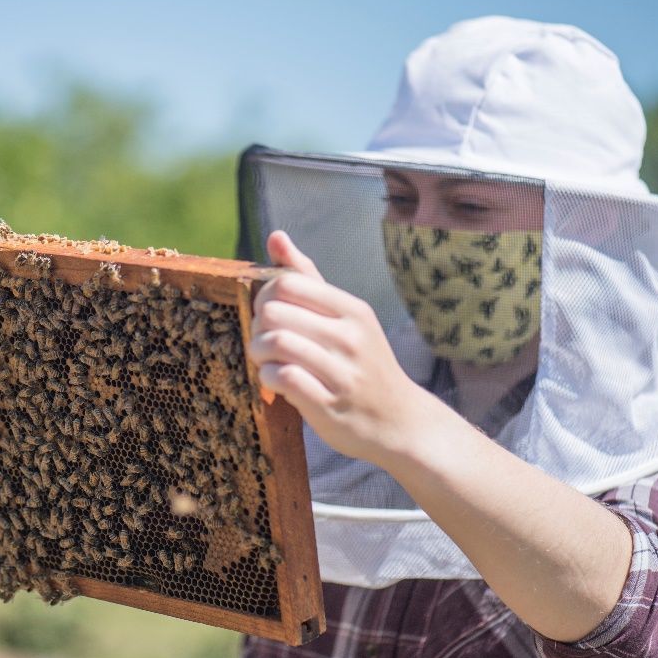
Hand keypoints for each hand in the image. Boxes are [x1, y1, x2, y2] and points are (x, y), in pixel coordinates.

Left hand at [248, 230, 432, 464]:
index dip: (264, 296)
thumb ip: (308, 278)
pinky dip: (268, 378)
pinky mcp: (329, 404)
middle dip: (257, 326)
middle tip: (263, 340)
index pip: (288, 283)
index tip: (268, 314)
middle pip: (274, 312)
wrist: (400, 421)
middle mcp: (350, 337)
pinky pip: (283, 378)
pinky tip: (275, 382)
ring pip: (277, 343)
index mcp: (352, 310)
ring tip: (266, 360)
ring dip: (259, 352)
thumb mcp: (346, 317)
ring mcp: (342, 372)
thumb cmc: (364, 364)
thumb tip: (276, 236)